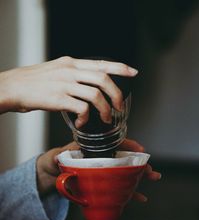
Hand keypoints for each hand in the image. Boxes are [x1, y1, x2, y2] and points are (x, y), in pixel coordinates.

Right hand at [0, 57, 136, 127]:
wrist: (12, 87)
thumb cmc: (32, 81)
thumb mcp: (55, 70)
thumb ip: (72, 75)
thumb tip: (87, 84)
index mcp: (71, 63)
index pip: (101, 62)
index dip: (120, 67)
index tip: (133, 72)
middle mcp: (70, 71)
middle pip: (103, 78)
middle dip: (117, 94)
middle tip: (119, 107)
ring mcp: (64, 84)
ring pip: (96, 95)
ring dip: (105, 109)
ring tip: (106, 119)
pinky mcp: (58, 99)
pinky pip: (81, 109)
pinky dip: (86, 118)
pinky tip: (82, 124)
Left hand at [36, 139, 160, 199]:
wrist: (50, 175)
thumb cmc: (54, 161)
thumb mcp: (56, 157)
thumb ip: (59, 156)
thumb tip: (58, 159)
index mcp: (93, 149)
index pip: (113, 144)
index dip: (128, 145)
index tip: (139, 149)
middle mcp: (101, 160)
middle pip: (124, 160)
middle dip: (139, 164)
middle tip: (151, 170)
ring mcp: (104, 172)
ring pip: (125, 173)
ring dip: (140, 177)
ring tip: (152, 178)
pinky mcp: (103, 184)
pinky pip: (119, 188)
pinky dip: (130, 193)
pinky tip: (140, 197)